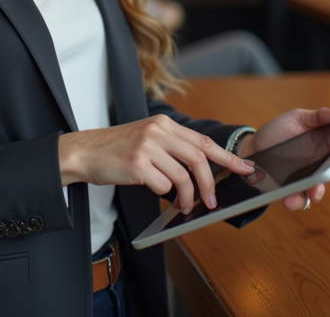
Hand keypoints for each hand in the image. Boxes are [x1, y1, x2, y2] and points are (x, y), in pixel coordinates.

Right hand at [58, 115, 254, 213]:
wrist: (84, 151)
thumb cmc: (116, 149)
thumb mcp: (146, 138)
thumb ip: (172, 148)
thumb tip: (202, 171)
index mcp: (163, 124)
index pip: (203, 141)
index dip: (227, 157)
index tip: (245, 168)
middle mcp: (157, 131)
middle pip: (199, 159)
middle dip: (209, 184)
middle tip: (212, 200)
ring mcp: (147, 147)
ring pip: (183, 176)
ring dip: (188, 196)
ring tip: (184, 205)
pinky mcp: (137, 164)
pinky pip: (163, 186)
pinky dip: (166, 195)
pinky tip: (160, 196)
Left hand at [238, 106, 329, 211]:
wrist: (252, 148)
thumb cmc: (278, 132)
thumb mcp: (297, 118)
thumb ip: (318, 116)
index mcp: (328, 144)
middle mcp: (323, 163)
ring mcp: (309, 178)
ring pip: (323, 188)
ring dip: (321, 190)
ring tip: (316, 188)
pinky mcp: (293, 190)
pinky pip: (299, 200)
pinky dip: (297, 201)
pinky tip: (290, 199)